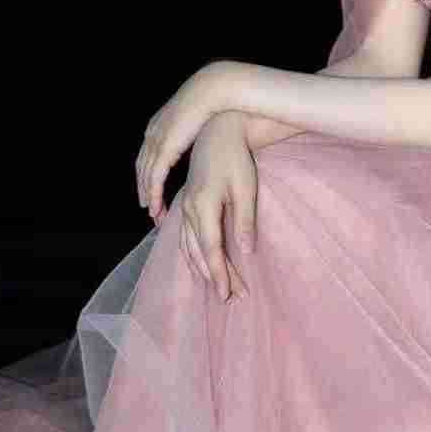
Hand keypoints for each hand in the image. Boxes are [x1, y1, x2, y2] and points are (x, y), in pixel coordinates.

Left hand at [135, 62, 231, 223]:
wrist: (211, 91)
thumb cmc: (211, 100)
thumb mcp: (195, 114)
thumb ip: (191, 126)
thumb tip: (198, 133)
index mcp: (157, 125)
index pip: (147, 154)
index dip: (148, 172)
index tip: (152, 187)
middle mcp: (152, 134)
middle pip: (142, 167)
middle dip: (144, 187)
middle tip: (148, 206)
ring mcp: (156, 141)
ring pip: (145, 176)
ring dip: (147, 196)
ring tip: (153, 212)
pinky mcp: (164, 148)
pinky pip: (154, 178)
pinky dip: (153, 194)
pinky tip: (155, 206)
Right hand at [180, 111, 256, 302]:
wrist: (216, 134)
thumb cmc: (236, 159)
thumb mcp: (246, 189)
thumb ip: (245, 221)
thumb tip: (247, 251)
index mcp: (203, 206)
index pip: (211, 249)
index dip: (220, 274)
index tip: (228, 295)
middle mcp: (188, 210)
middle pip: (199, 253)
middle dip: (214, 277)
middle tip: (231, 297)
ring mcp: (184, 207)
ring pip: (187, 247)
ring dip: (201, 269)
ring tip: (217, 287)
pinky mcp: (185, 203)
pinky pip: (183, 236)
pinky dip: (190, 254)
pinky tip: (196, 265)